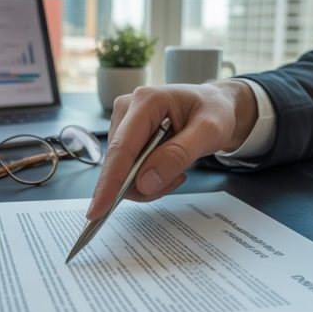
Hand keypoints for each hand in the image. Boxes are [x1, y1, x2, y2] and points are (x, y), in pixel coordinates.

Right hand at [86, 81, 258, 219]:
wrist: (215, 105)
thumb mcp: (209, 133)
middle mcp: (127, 108)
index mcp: (146, 101)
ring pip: (121, 169)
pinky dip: (146, 178)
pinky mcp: (124, 134)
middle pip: (119, 162)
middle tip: (178, 179)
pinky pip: (126, 168)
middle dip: (143, 183)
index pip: (122, 147)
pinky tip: (167, 167)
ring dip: (148, 181)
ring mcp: (123, 121)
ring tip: (177, 170)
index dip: (110, 181)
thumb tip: (144, 182)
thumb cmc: (214, 113)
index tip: (98, 210)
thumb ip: (178, 155)